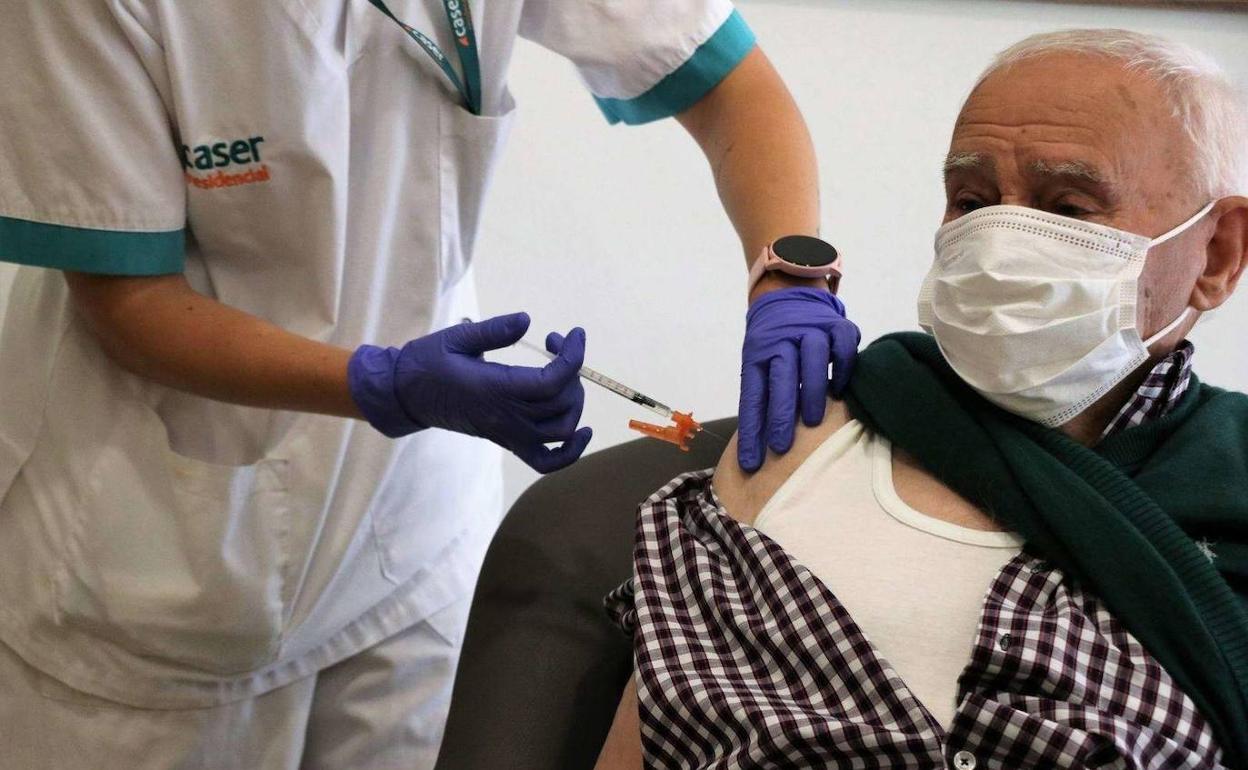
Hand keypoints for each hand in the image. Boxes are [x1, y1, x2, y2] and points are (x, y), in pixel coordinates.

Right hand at [349, 313, 592, 473]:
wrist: (405, 396)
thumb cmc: (427, 362)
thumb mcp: (457, 338)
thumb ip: (494, 330)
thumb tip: (527, 320)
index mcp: (494, 388)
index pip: (552, 381)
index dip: (573, 357)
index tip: (574, 333)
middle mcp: (505, 416)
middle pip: (563, 403)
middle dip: (572, 371)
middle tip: (555, 345)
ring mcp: (507, 433)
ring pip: (562, 430)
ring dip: (574, 401)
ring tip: (561, 374)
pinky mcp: (506, 442)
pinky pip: (546, 461)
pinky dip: (570, 453)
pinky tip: (582, 432)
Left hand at [738, 287, 859, 471]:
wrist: (788, 294)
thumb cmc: (773, 343)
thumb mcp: (759, 363)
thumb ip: (763, 396)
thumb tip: (759, 445)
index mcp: (757, 354)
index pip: (751, 395)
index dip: (751, 430)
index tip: (750, 462)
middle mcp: (782, 339)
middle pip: (780, 377)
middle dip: (780, 414)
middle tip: (781, 447)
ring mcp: (811, 329)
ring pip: (812, 358)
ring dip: (812, 390)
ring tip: (813, 423)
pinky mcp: (837, 323)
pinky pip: (844, 344)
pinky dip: (844, 366)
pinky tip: (840, 389)